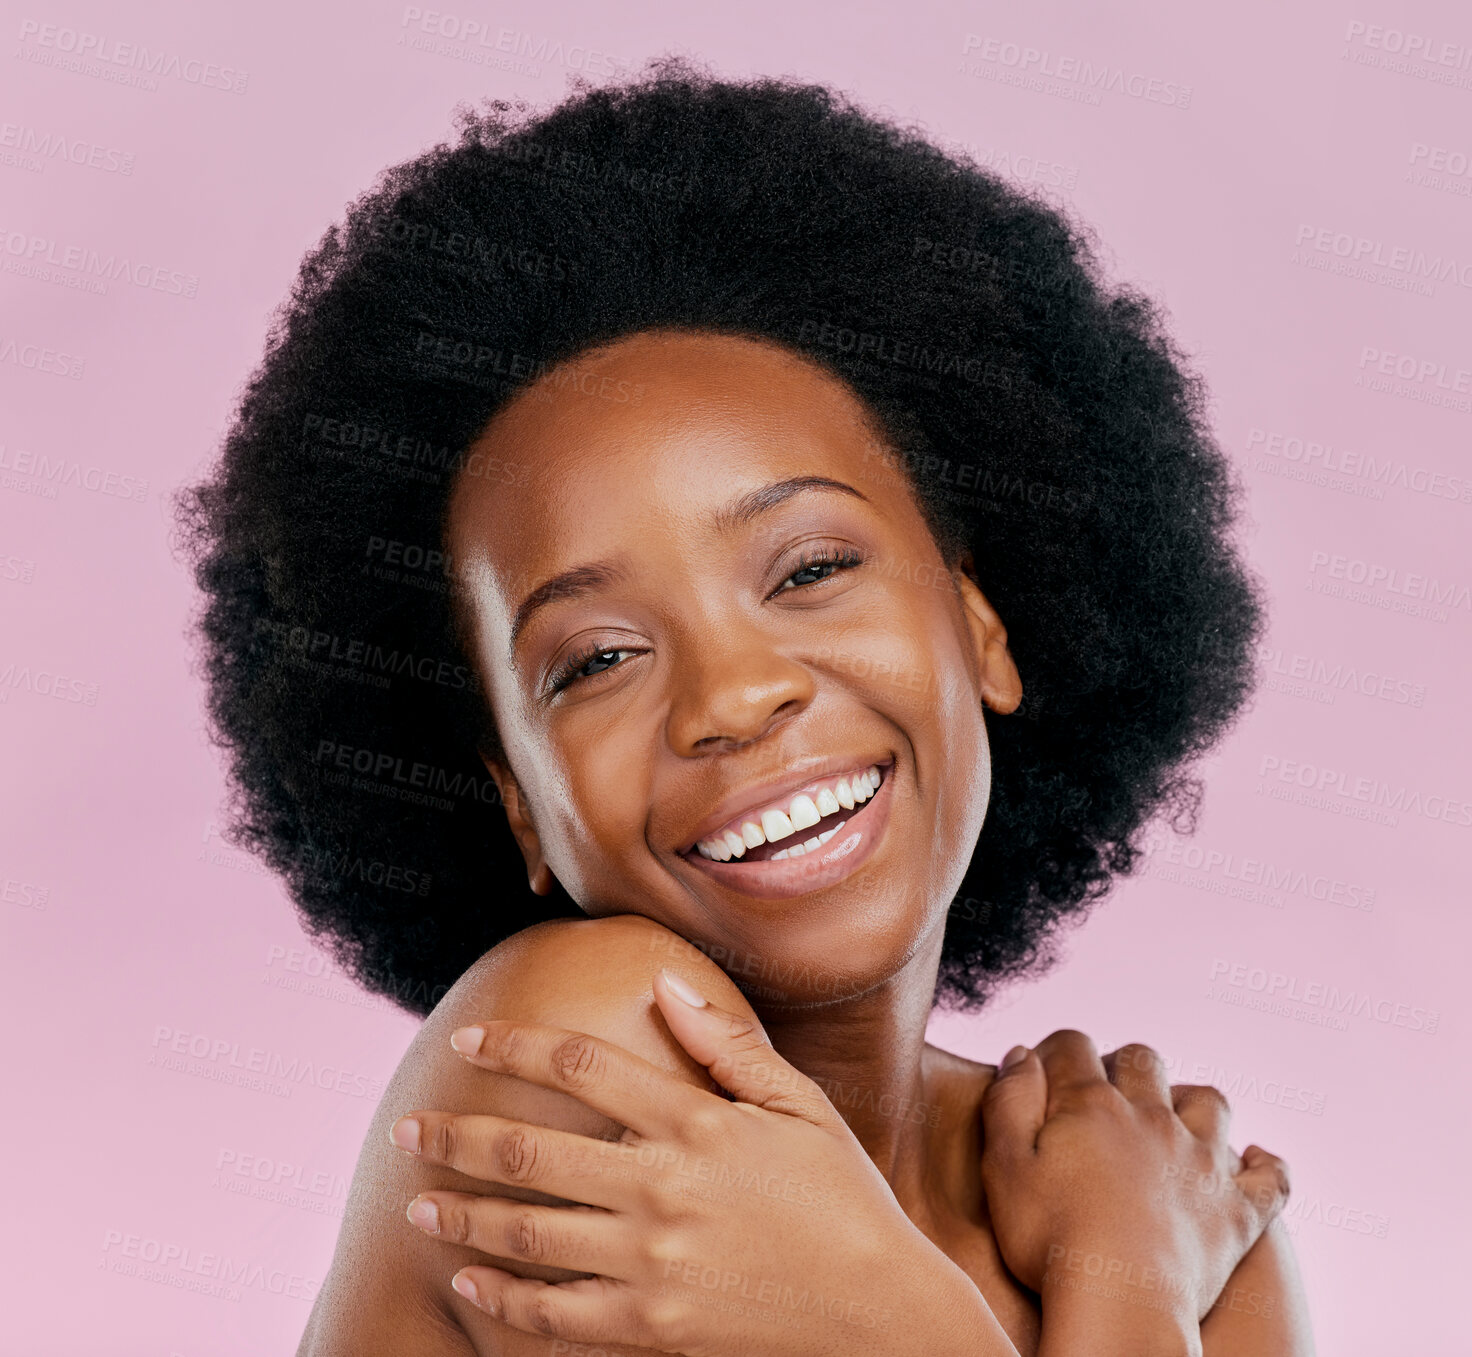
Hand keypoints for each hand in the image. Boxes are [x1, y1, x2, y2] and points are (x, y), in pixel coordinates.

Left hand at [389, 969, 1002, 1356]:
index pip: (582, 1063)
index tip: (467, 1038)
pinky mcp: (651, 1329)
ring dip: (462, 1216)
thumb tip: (666, 985)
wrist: (879, 1313)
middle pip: (531, 1149)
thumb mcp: (799, 1105)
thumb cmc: (842, 1198)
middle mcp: (663, 1186)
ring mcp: (652, 1263)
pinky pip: (555, 1315)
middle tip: (408, 1129)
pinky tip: (470, 1282)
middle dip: (458, 1136)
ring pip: (528, 1233)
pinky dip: (502, 1300)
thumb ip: (729, 1044)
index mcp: (696, 1121)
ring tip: (417, 1203)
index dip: (514, 1044)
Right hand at [981, 1032, 1290, 1327]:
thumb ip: (1009, 1102)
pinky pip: (1268, 1178)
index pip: (1073, 1046)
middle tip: (1102, 1098)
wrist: (1122, 1302)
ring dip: (1190, 1103)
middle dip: (1121, 1065)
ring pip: (1208, 1102)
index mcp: (1091, 1104)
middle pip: (1143, 1060)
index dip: (1054, 1052)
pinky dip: (1263, 1167)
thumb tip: (1021, 1055)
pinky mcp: (1236, 1211)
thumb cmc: (1050, 1239)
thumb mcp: (1004, 1165)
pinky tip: (1253, 1163)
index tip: (1040, 1076)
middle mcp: (1151, 1117)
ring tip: (1172, 1123)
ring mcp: (1201, 1161)